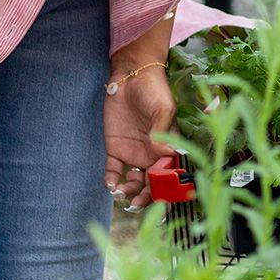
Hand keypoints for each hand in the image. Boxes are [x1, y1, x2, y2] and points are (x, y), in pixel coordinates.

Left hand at [103, 60, 176, 208]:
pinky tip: (110, 184)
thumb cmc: (153, 89)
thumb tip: (164, 154)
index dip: (165, 185)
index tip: (158, 193)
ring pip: (133, 180)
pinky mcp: (115, 148)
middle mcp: (152, 152)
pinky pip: (113, 169)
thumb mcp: (163, 108)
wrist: (130, 76)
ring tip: (121, 193)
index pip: (168, 171)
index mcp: (168, 145)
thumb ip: (162, 131)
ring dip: (128, 191)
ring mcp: (133, 151)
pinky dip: (111, 179)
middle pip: (151, 182)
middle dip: (145, 196)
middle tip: (136, 203)